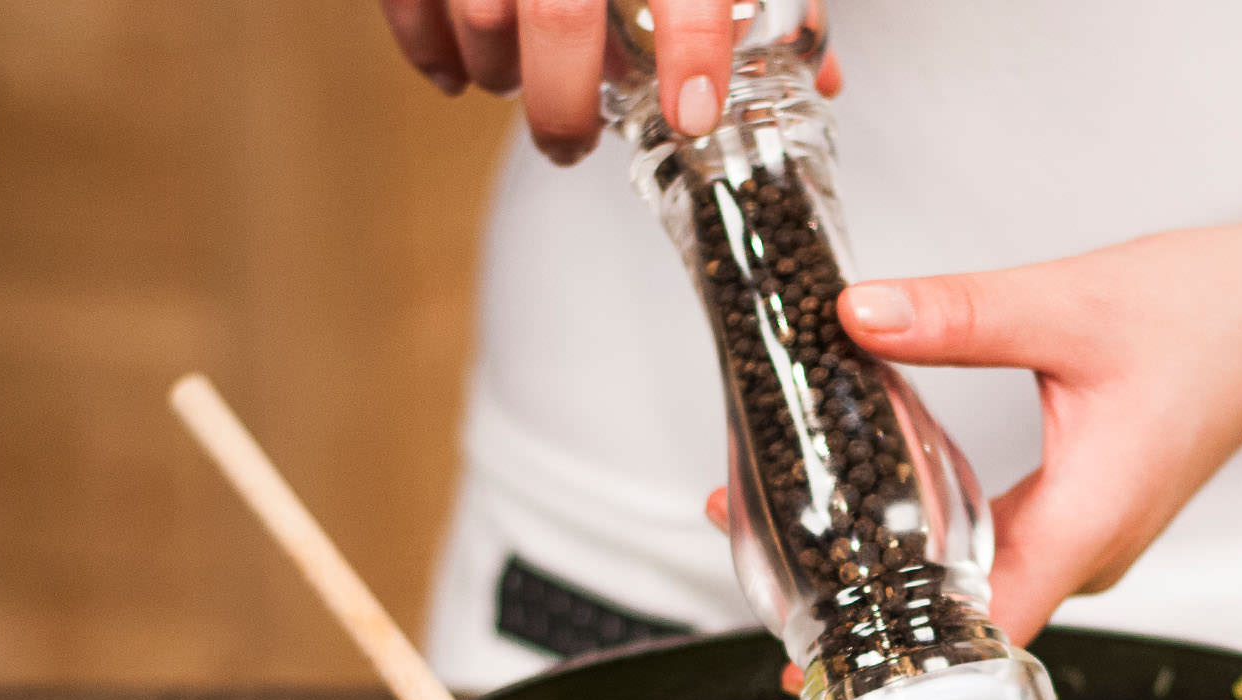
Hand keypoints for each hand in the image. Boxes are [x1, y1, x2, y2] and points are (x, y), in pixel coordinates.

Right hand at [378, 0, 839, 165]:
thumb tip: (813, 79)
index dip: (692, 52)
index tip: (691, 115)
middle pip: (561, 15)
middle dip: (562, 104)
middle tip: (571, 145)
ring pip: (480, 9)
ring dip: (497, 72)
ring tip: (518, 89)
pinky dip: (428, 42)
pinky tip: (455, 69)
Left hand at [834, 225, 1241, 647]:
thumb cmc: (1211, 316)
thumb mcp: (1070, 305)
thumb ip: (959, 314)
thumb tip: (855, 314)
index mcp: (1089, 526)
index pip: (986, 634)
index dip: (904, 657)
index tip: (824, 666)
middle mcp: (1090, 554)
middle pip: (970, 625)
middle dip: (877, 620)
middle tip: (780, 605)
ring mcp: (1089, 542)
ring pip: (982, 591)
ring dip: (903, 584)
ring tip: (807, 567)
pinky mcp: (1085, 518)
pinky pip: (1000, 556)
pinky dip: (939, 549)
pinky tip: (883, 521)